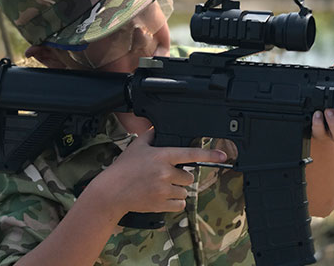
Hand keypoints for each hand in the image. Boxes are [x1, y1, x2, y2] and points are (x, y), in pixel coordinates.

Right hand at [89, 128, 226, 216]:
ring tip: (159, 187)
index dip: (209, 154)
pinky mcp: (161, 204)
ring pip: (184, 191)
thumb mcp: (137, 146)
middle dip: (180, 177)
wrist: (111, 192)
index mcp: (162, 156)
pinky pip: (179, 204)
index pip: (190, 153)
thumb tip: (160, 128)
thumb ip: (152, 136)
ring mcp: (163, 189)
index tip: (223, 155)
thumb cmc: (123, 168)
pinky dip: (174, 202)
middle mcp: (165, 172)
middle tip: (164, 176)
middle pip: (189, 177)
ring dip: (176, 190)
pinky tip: (161, 197)